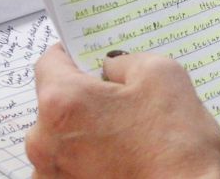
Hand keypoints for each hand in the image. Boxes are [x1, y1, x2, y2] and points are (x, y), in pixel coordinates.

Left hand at [27, 44, 219, 178]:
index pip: (49, 62)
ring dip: (88, 131)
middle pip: (57, 103)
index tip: (90, 56)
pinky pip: (71, 167)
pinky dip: (92, 160)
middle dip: (87, 96)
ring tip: (130, 136)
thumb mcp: (163, 75)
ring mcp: (52, 175)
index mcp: (63, 102)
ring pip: (64, 137)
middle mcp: (44, 142)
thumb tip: (112, 67)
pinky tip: (125, 160)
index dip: (73, 54)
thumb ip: (127, 61)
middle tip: (126, 99)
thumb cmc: (175, 146)